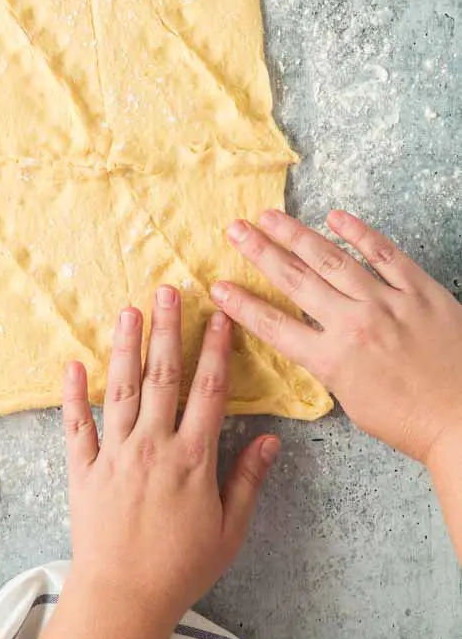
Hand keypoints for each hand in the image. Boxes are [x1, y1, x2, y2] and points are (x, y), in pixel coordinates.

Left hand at [44, 286, 279, 638]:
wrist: (123, 598)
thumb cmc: (180, 567)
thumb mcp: (228, 530)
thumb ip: (247, 480)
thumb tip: (272, 439)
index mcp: (192, 458)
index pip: (208, 391)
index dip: (215, 349)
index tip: (218, 316)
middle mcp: (153, 445)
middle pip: (162, 377)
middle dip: (166, 330)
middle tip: (167, 290)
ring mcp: (115, 453)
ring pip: (121, 389)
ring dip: (125, 347)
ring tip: (128, 310)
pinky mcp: (83, 468)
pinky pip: (76, 425)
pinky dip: (72, 394)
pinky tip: (72, 363)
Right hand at [211, 209, 461, 464]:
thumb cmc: (411, 422)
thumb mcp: (353, 401)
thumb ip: (328, 363)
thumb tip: (311, 335)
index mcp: (334, 361)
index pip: (274, 326)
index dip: (242, 304)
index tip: (218, 286)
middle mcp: (355, 325)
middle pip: (296, 280)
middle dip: (260, 252)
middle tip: (235, 230)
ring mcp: (388, 303)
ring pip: (332, 259)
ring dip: (296, 235)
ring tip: (270, 216)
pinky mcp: (420, 291)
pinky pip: (385, 254)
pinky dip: (359, 233)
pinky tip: (335, 217)